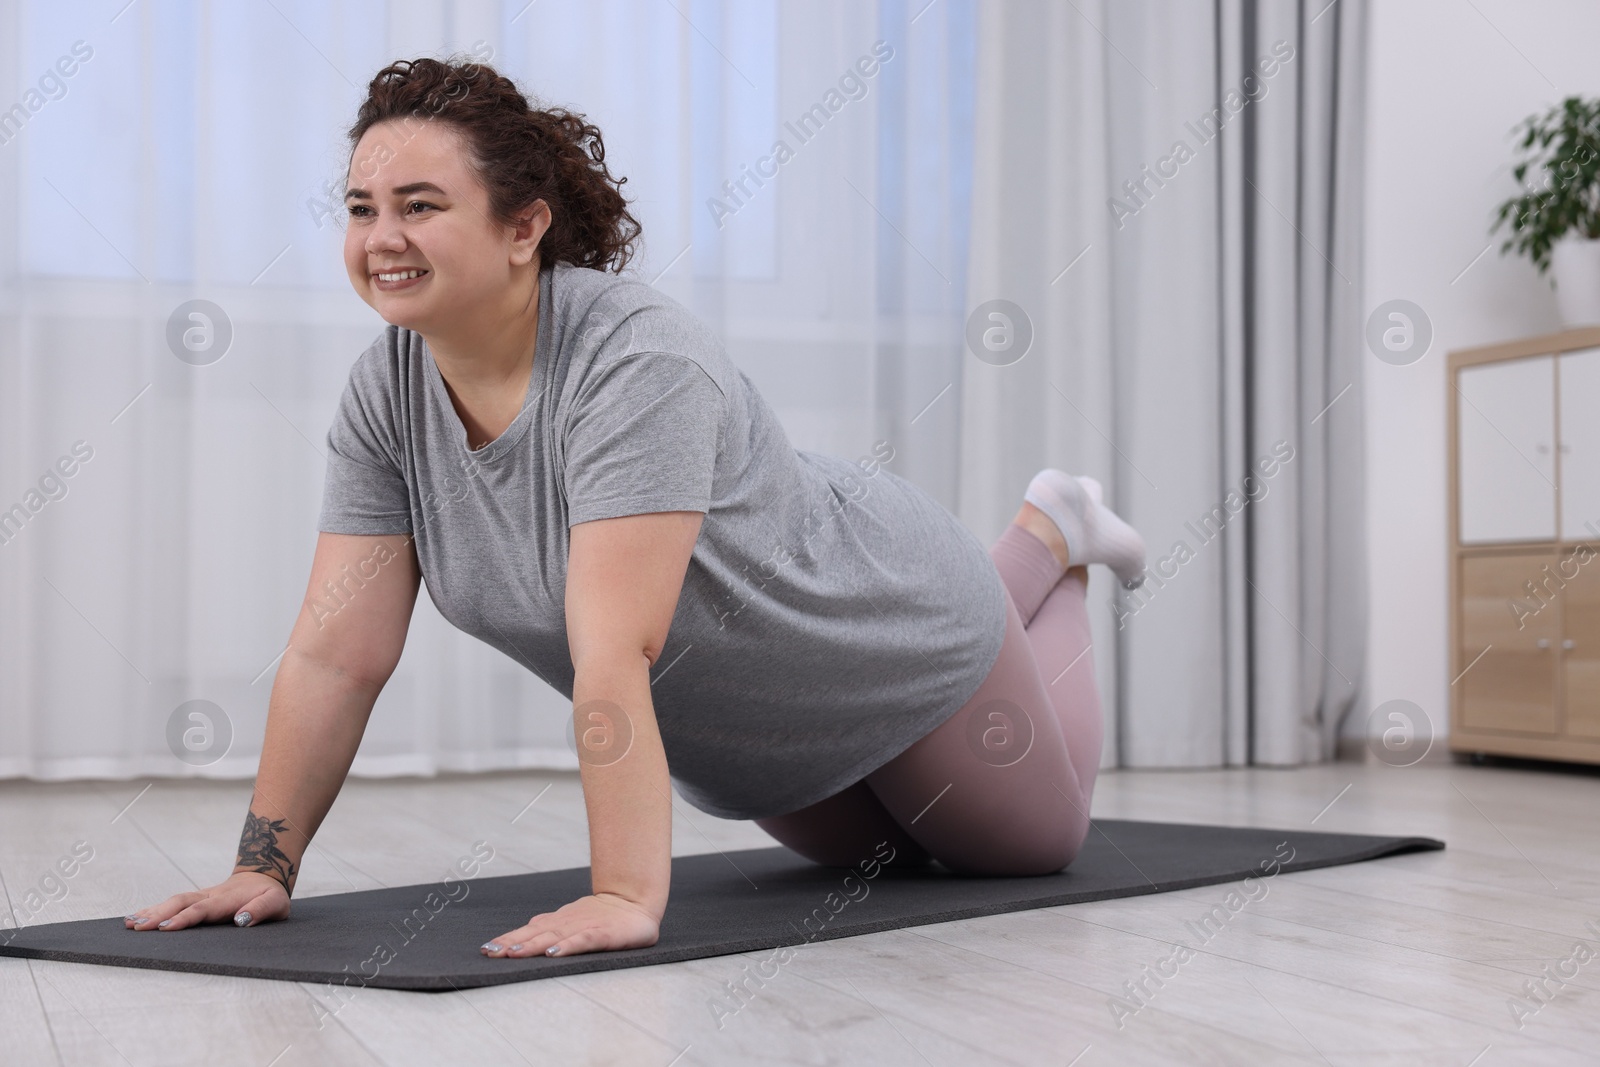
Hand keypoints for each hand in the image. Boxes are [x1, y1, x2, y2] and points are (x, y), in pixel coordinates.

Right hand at [124, 871, 289, 931]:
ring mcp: (201, 895)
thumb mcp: (276, 903)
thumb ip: (262, 910)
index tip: (166, 928)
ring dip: (151, 911)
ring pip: (174, 901)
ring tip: (129, 923)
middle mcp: (210, 895)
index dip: (184, 919)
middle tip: (138, 927)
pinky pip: (173, 903)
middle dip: (159, 915)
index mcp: (228, 899)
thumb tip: (243, 920)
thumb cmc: (270, 895)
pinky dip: (153, 909)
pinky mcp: (196, 899)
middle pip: (181, 902)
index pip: (202, 910)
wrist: (265, 876)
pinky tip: (135, 918)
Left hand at [481, 892, 660, 958]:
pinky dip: (567, 946)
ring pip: (554, 937)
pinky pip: (582, 941)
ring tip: (512, 953)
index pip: (528, 931)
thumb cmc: (604, 914)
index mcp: (558, 922)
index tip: (486, 948)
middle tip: (490, 952)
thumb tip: (526, 930)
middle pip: (534, 934)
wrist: (635, 900)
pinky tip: (554, 954)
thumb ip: (552, 926)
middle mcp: (566, 923)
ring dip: (531, 945)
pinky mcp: (603, 934)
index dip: (507, 939)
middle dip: (511, 943)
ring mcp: (584, 927)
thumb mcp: (574, 919)